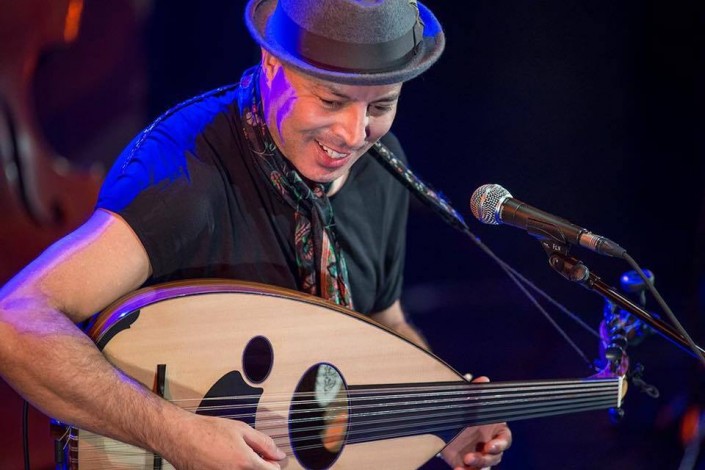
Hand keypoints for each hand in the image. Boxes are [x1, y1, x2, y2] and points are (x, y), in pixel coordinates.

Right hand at [167, 413, 285, 468]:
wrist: (181, 437)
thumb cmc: (208, 431)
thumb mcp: (241, 429)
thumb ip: (264, 443)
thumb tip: (279, 454)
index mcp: (245, 463)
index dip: (273, 463)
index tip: (270, 457)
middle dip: (259, 466)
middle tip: (251, 454)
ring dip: (245, 468)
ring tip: (235, 456)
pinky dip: (232, 469)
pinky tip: (225, 461)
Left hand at [440, 376, 511, 469]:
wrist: (445, 422)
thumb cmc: (465, 411)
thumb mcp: (469, 401)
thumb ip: (476, 392)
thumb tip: (483, 380)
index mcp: (495, 429)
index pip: (505, 439)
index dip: (500, 444)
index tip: (490, 445)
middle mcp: (489, 444)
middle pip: (496, 456)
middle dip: (486, 457)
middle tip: (473, 455)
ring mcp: (479, 455)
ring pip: (485, 465)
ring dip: (477, 465)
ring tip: (465, 463)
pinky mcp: (466, 464)